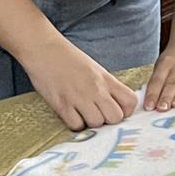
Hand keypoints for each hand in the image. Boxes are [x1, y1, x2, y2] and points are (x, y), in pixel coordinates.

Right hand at [21, 38, 139, 130]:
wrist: (44, 49)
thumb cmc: (69, 58)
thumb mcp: (95, 69)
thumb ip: (106, 86)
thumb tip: (114, 104)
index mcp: (106, 79)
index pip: (130, 100)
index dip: (126, 111)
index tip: (117, 110)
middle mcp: (96, 89)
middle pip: (115, 117)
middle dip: (108, 120)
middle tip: (98, 114)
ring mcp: (79, 97)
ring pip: (96, 123)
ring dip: (90, 123)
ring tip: (82, 113)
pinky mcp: (62, 104)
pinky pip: (76, 125)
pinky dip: (74, 124)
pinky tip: (71, 114)